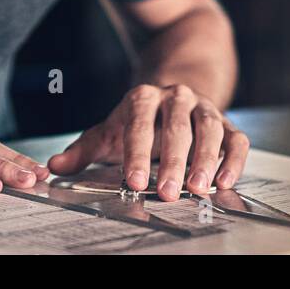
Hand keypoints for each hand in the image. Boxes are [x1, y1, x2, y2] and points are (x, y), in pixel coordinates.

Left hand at [45, 84, 248, 200]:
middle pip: (176, 127)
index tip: (134, 181)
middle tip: (169, 194)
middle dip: (173, 162)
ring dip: (206, 159)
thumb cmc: (138, 121)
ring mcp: (204, 108)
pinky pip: (236, 139)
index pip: (138, 123)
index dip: (136, 153)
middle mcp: (176, 98)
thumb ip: (83, 151)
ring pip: (209, 129)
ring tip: (200, 188)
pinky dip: (234, 160)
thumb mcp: (109, 131)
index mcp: (142, 98)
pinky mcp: (227, 122)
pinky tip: (225, 181)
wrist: (174, 94)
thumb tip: (54, 167)